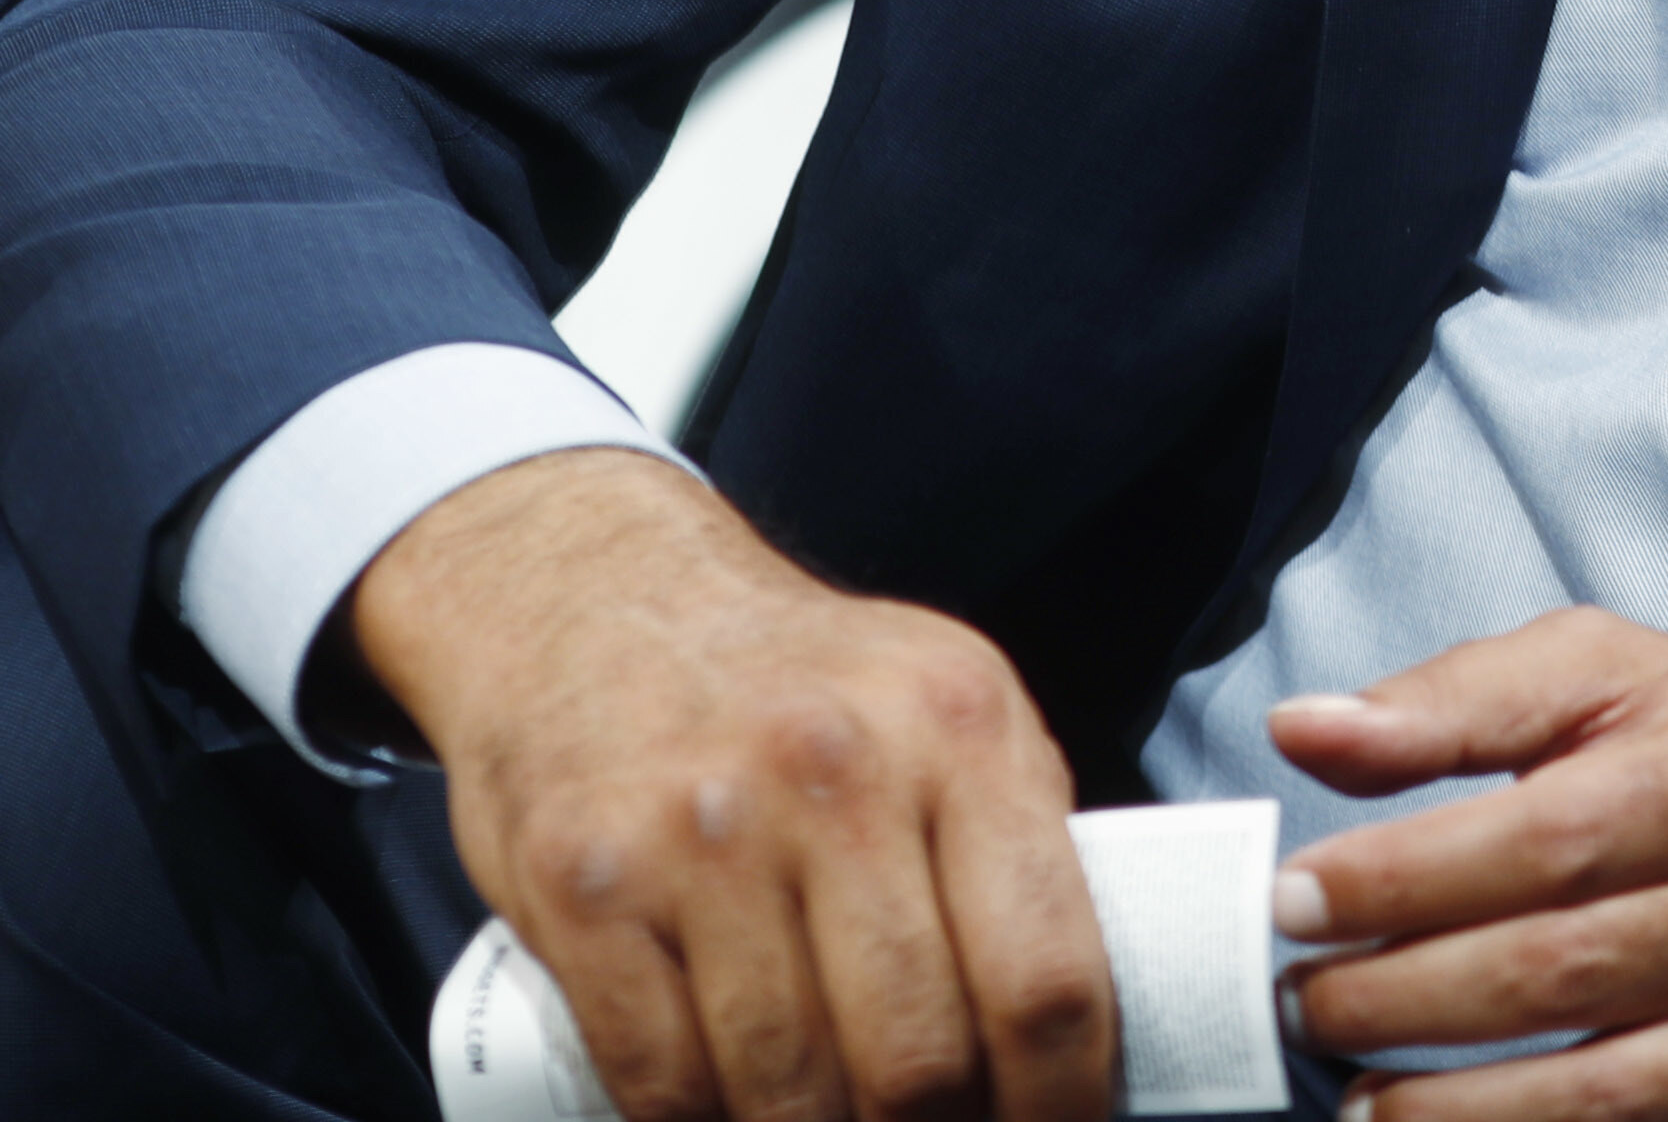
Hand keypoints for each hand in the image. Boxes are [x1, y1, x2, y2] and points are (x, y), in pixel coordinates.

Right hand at [350, 447, 1120, 1121]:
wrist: (597, 597)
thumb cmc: (797, 680)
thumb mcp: (948, 703)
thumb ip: (1020, 839)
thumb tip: (1081, 1025)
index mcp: (959, 726)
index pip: (1048, 979)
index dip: (1064, 1105)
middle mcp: (833, 771)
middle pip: (918, 1060)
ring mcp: (699, 832)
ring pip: (790, 1091)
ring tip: (833, 1115)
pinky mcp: (586, 890)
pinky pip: (663, 1084)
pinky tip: (730, 1113)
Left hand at [1273, 611, 1667, 1121]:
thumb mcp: (1625, 679)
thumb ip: (1461, 697)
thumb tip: (1305, 727)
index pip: (1549, 834)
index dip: (1407, 877)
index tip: (1296, 896)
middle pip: (1562, 968)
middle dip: (1403, 997)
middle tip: (1301, 1001)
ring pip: (1603, 1090)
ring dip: (1453, 1110)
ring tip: (1354, 1097)